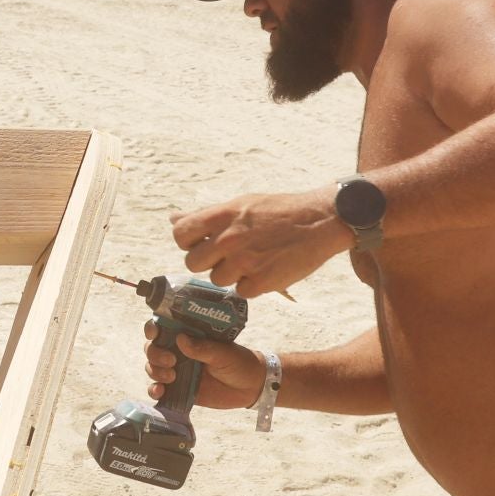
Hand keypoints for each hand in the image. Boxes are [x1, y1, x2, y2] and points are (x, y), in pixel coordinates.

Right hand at [144, 322, 265, 409]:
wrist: (251, 388)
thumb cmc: (239, 362)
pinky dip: (154, 390)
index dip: (152, 329)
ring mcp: (176, 370)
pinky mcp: (178, 389)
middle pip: (152, 348)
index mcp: (188, 336)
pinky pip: (159, 389)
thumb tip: (180, 338)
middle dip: (155, 354)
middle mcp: (178, 351)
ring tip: (172, 377)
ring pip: (152, 367)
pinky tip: (160, 392)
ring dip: (155, 371)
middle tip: (172, 361)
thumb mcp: (224, 352)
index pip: (162, 328)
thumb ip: (203, 347)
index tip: (155, 334)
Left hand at [169, 187, 352, 297]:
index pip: (180, 235)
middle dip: (206, 262)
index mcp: (221, 216)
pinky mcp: (260, 283)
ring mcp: (244, 262)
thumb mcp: (241, 204)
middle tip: (226, 255)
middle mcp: (228, 239)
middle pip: (192, 263)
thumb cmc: (279, 210)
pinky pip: (240, 292)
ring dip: (230, 274)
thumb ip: (205, 215)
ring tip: (252, 260)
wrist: (321, 220)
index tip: (201, 243)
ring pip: (216, 279)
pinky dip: (250, 285)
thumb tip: (173, 219)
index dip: (187, 242)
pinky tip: (265, 270)